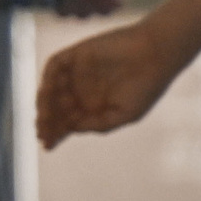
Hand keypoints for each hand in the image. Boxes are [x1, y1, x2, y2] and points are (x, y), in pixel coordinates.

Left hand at [34, 18, 188, 145]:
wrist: (158, 55)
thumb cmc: (147, 87)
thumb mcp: (126, 115)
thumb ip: (99, 124)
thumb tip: (72, 128)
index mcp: (93, 106)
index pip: (68, 121)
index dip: (57, 133)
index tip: (48, 146)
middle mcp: (81, 89)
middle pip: (55, 108)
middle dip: (47, 122)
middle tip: (43, 134)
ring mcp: (77, 72)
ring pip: (51, 89)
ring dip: (44, 104)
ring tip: (44, 118)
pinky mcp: (77, 54)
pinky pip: (54, 67)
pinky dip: (49, 79)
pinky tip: (48, 93)